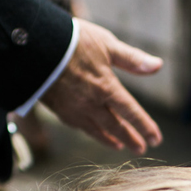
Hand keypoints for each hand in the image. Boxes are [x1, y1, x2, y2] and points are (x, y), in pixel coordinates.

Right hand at [39, 20, 163, 154]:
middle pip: (115, 127)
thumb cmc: (71, 41)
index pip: (131, 112)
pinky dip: (90, 132)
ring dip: (110, 139)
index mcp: (106, 88)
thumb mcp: (106, 44)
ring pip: (96, 130)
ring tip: (119, 146)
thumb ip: (131, 58)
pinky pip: (78, 126)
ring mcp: (73, 109)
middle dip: (130, 139)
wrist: (32, 48)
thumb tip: (158, 65)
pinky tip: (93, 131)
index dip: (145, 127)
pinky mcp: (58, 109)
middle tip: (141, 149)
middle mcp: (91, 104)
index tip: (156, 140)